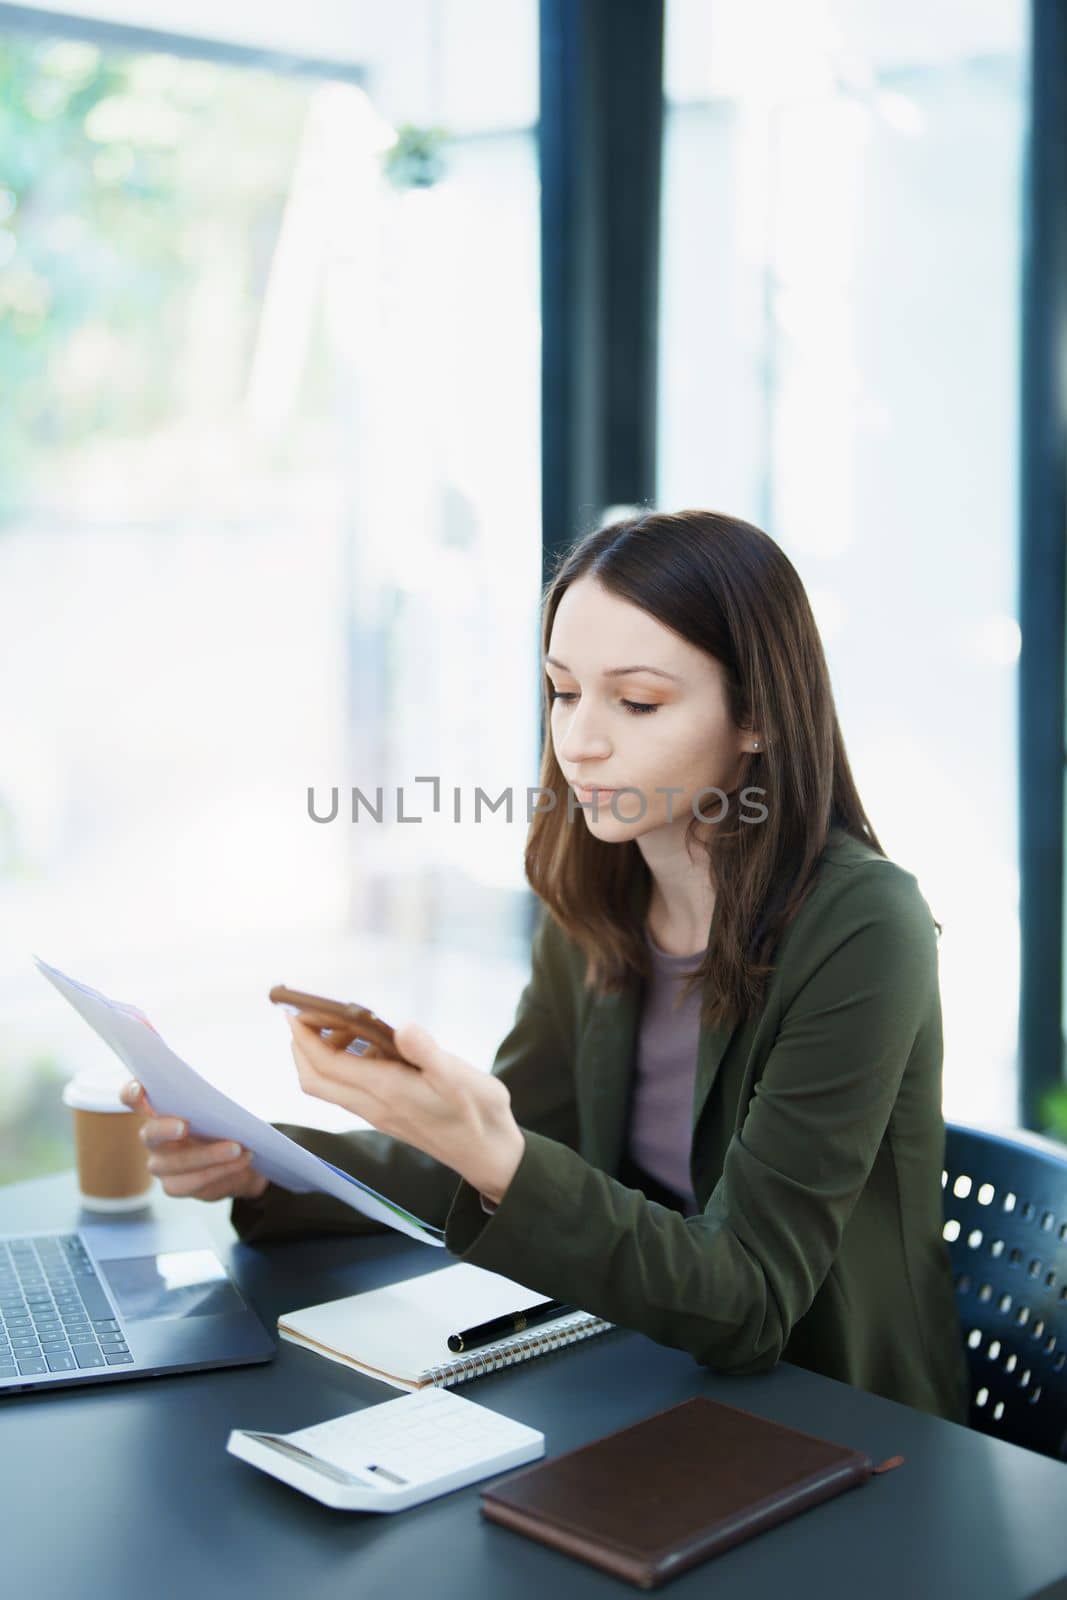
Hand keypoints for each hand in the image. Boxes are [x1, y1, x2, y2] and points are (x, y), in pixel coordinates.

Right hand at [119, 1080, 268, 1201]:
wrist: (241, 1156)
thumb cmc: (225, 1120)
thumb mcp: (221, 1104)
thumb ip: (213, 1097)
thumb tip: (226, 1091)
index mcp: (158, 1109)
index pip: (133, 1098)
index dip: (131, 1093)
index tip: (139, 1090)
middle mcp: (153, 1137)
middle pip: (150, 1133)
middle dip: (164, 1129)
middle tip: (185, 1126)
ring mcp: (160, 1163)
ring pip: (175, 1163)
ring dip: (208, 1155)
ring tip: (237, 1147)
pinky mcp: (174, 1185)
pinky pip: (194, 1181)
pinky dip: (221, 1170)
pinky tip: (241, 1160)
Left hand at [287, 1016, 525, 1203]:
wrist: (488, 1155)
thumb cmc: (478, 1114)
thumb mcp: (461, 1078)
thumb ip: (429, 1053)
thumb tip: (402, 1027)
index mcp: (386, 1090)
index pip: (326, 1064)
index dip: (304, 1038)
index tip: (294, 1010)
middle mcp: (373, 1104)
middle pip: (315, 1080)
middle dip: (301, 1047)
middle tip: (307, 1015)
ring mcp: (378, 1112)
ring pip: (330, 1086)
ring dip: (323, 1055)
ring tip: (344, 1025)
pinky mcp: (388, 1115)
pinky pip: (350, 1090)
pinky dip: (345, 1065)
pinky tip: (371, 1048)